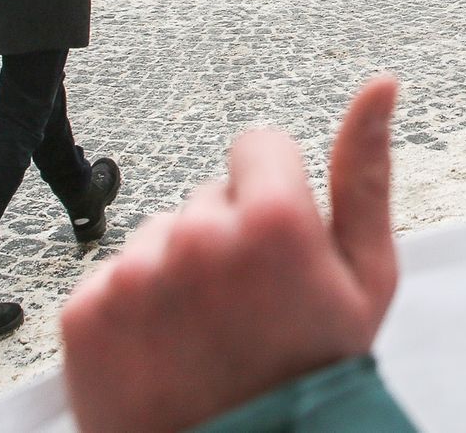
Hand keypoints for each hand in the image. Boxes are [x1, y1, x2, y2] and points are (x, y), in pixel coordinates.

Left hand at [60, 77, 399, 432]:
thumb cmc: (311, 378)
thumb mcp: (366, 282)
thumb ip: (366, 175)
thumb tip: (379, 87)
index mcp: (272, 221)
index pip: (258, 146)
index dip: (274, 196)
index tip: (277, 248)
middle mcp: (195, 237)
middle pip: (207, 199)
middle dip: (226, 240)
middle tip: (248, 310)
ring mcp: (133, 277)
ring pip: (158, 239)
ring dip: (176, 275)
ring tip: (204, 337)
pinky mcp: (85, 316)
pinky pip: (110, 280)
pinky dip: (131, 312)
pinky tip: (163, 352)